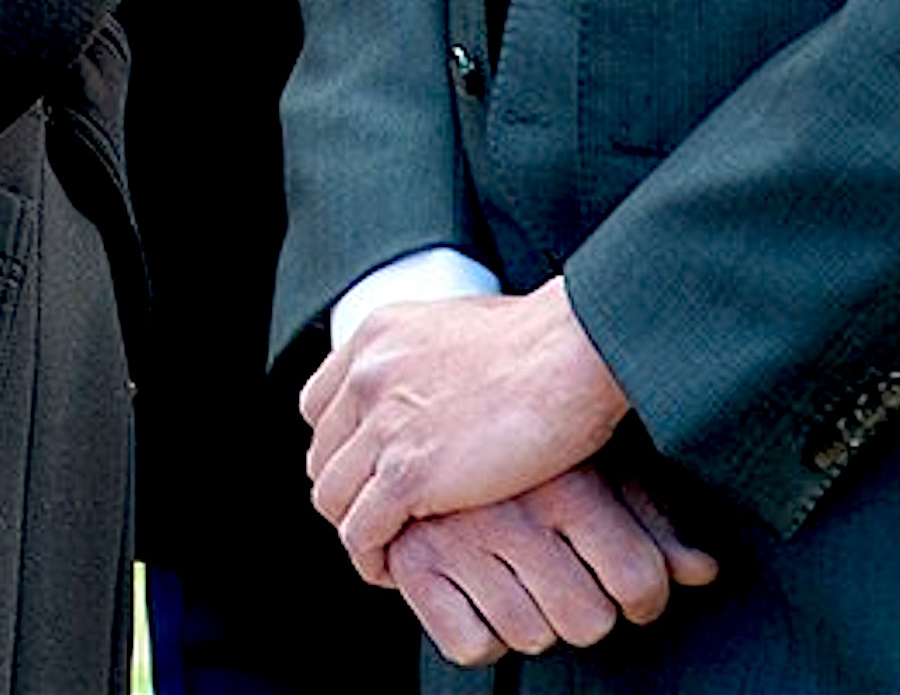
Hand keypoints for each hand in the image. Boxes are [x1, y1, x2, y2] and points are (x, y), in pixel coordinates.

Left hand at [303, 277, 631, 564]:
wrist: (579, 348)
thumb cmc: (551, 342)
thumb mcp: (466, 329)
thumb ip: (435, 357)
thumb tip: (445, 382)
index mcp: (377, 336)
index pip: (320, 405)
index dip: (341, 447)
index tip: (368, 473)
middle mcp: (366, 375)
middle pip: (322, 453)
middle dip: (346, 491)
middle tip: (377, 520)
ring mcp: (382, 424)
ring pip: (333, 497)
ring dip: (354, 528)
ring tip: (385, 551)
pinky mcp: (408, 473)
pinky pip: (361, 531)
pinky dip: (369, 557)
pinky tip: (392, 570)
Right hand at [377, 468, 720, 664]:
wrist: (425, 407)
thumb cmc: (531, 442)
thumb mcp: (600, 466)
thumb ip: (655, 520)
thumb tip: (703, 573)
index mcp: (564, 481)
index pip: (638, 581)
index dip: (646, 599)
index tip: (631, 590)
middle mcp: (510, 509)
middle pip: (588, 621)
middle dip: (585, 612)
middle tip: (568, 580)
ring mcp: (455, 537)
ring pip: (530, 637)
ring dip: (531, 621)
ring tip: (520, 580)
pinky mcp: (411, 563)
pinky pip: (471, 648)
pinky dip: (478, 636)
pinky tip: (479, 595)